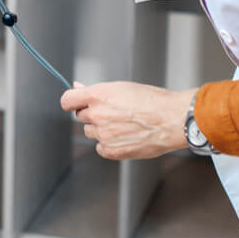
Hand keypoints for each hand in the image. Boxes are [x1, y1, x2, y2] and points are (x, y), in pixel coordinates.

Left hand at [61, 81, 193, 159]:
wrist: (171, 120)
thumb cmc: (152, 101)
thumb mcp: (122, 87)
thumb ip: (96, 90)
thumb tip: (78, 87)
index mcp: (97, 95)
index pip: (67, 100)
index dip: (71, 102)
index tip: (75, 103)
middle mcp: (96, 114)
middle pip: (81, 116)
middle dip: (92, 114)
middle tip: (113, 113)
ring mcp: (103, 134)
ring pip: (90, 132)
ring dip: (100, 130)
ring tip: (123, 125)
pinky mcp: (111, 150)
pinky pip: (100, 148)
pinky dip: (108, 145)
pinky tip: (123, 137)